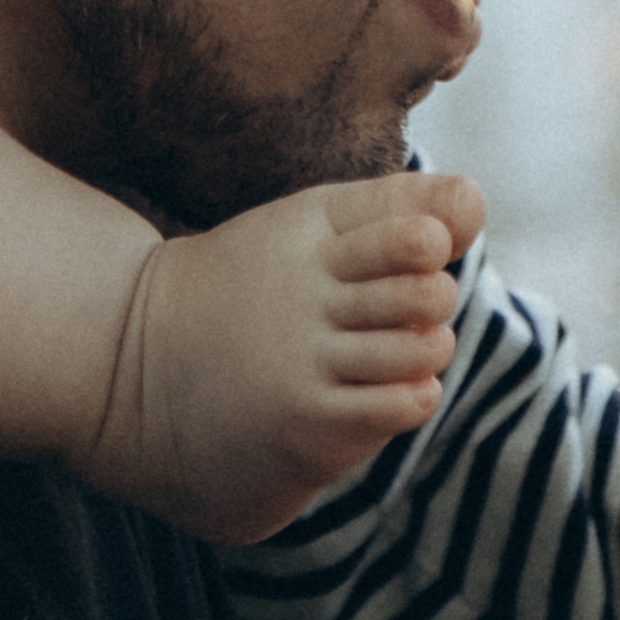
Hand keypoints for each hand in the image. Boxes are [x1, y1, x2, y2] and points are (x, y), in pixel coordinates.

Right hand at [90, 170, 488, 545]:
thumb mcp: (309, 229)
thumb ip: (396, 207)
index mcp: (304, 230)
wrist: (141, 368)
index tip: (419, 248)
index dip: (429, 239)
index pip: (405, 227)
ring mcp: (304, 357)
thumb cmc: (252, 288)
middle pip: (423, 288)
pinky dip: (415, 393)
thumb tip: (478, 198)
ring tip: (404, 346)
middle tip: (413, 301)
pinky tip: (394, 385)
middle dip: (435, 294)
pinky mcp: (307, 421)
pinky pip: (398, 405)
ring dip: (429, 346)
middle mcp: (304, 289)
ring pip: (419, 348)